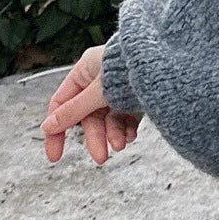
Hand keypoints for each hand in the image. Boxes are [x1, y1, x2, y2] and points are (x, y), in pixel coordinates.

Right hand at [39, 44, 141, 165]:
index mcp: (86, 69)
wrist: (171, 61)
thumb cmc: (133, 67)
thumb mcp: (99, 92)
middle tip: (101, 158)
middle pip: (89, 116)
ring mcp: (119, 87)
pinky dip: (127, 128)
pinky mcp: (136, 94)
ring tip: (122, 144)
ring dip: (113, 134)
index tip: (55, 156)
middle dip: (96, 137)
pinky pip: (126, 116)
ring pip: (108, 118)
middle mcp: (101, 78)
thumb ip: (74, 110)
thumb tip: (47, 126)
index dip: (56, 130)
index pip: (61, 104)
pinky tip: (131, 136)